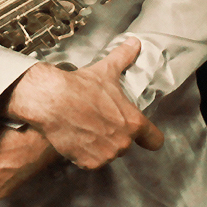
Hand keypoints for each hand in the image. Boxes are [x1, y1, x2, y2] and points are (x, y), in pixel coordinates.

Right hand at [2, 37, 164, 169]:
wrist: (52, 101)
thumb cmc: (80, 87)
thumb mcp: (106, 71)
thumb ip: (124, 57)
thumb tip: (134, 43)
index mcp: (133, 122)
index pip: (154, 139)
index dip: (150, 137)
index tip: (146, 136)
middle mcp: (123, 142)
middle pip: (125, 144)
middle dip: (114, 134)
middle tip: (99, 120)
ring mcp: (106, 155)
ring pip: (107, 153)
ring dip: (100, 145)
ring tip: (86, 127)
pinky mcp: (88, 163)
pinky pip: (90, 161)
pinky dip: (84, 154)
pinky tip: (77, 137)